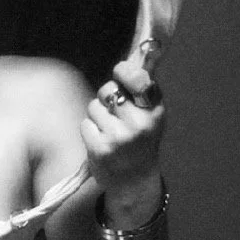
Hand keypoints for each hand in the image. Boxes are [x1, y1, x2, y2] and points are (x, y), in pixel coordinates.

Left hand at [81, 49, 165, 221]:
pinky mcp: (100, 149)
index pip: (138, 79)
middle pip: (108, 90)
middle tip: (116, 114)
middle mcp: (139, 124)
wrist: (134, 181)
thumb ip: (141, 90)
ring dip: (97, 116)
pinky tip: (101, 142)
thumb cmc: (140, 142)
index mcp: (155, 111)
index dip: (125, 72)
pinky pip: (85, 124)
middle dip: (107, 97)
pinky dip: (89, 131)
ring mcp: (119, 137)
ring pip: (94, 107)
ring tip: (109, 131)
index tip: (120, 71)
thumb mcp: (150, 116)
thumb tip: (130, 58)